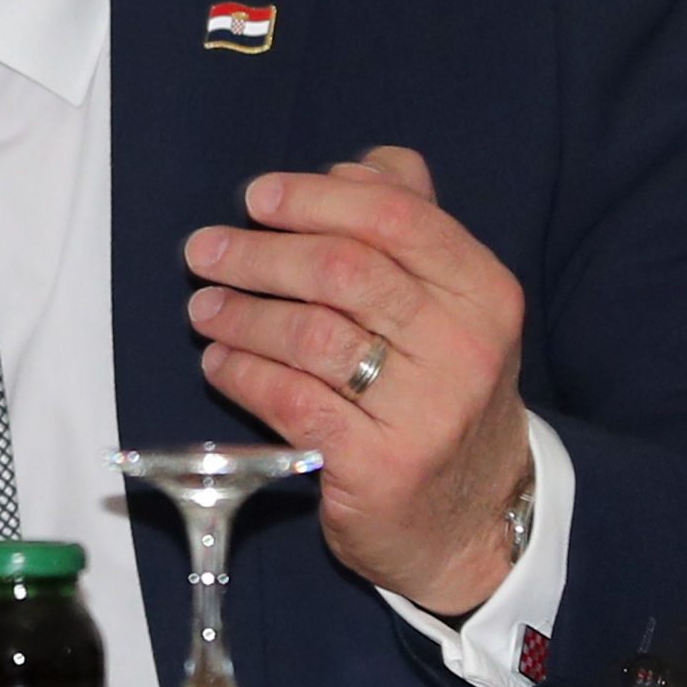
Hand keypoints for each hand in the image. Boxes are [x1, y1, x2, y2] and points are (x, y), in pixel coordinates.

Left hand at [183, 147, 530, 614]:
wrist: (473, 520)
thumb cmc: (442, 389)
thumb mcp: (451, 305)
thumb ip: (408, 225)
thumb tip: (349, 167)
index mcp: (483, 292)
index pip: (396, 218)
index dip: (316, 200)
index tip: (256, 198)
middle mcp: (465, 348)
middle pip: (344, 271)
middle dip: (260, 253)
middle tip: (205, 249)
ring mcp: (427, 412)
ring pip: (312, 336)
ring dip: (241, 313)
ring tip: (204, 305)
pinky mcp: (380, 467)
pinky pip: (292, 400)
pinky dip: (243, 372)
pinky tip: (219, 360)